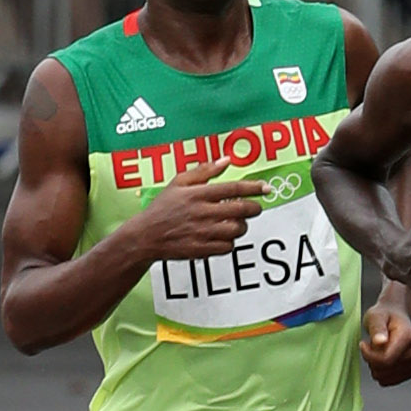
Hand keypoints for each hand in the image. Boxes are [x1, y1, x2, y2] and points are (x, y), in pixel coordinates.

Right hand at [130, 158, 267, 263]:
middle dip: (254, 208)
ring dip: (242, 225)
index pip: (233, 188)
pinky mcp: (201, 249)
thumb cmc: (162, 208)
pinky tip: (224, 235)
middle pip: (241, 210)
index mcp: (197, 194)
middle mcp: (202, 213)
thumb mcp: (178, 182)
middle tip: (255, 207)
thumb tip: (226, 161)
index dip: (254, 188)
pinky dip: (231, 241)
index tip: (265, 188)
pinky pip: (228, 246)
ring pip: (237, 229)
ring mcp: (202, 232)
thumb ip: (204, 170)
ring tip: (236, 222)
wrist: (145, 236)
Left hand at [359, 302, 410, 385]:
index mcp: (408, 336)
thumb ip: (377, 328)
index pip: (385, 359)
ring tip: (379, 350)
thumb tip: (380, 341)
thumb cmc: (385, 315)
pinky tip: (383, 358)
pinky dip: (381, 373)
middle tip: (372, 345)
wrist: (396, 316)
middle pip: (385, 369)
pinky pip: (389, 381)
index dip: (369, 355)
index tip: (363, 344)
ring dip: (376, 366)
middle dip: (372, 360)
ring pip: (385, 377)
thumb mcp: (375, 316)